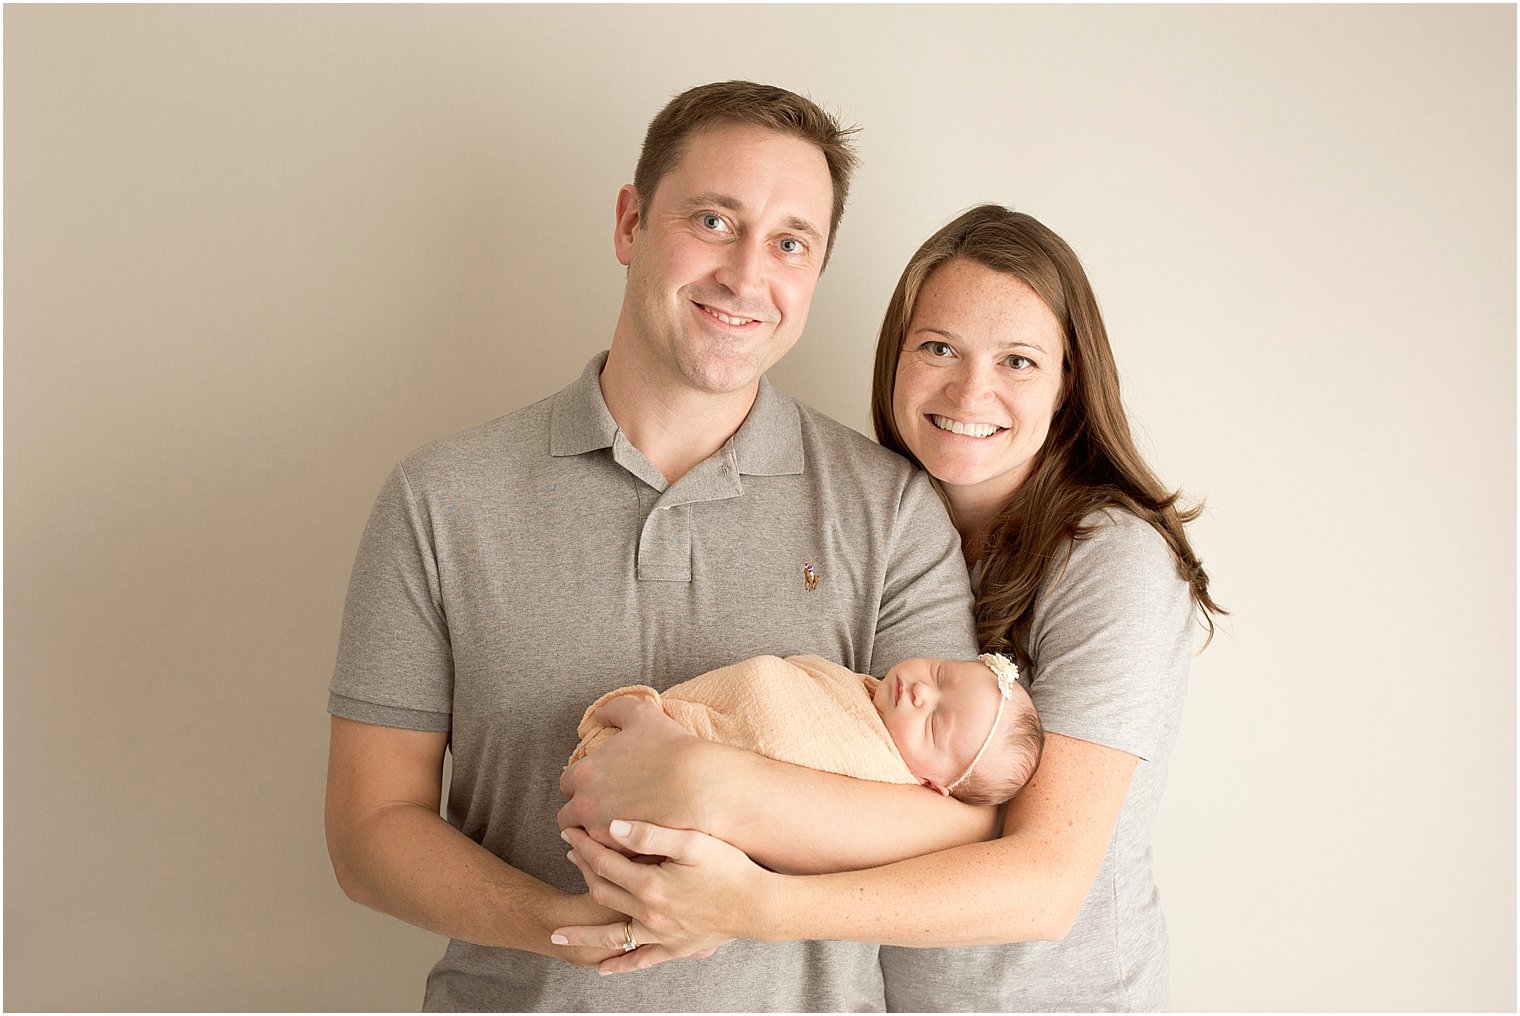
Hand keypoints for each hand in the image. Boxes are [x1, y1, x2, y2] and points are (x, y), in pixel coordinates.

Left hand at [552, 820, 776, 974]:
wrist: (760, 906)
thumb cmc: (731, 868)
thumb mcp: (693, 841)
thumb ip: (651, 833)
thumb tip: (612, 827)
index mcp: (650, 884)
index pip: (604, 862)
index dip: (584, 845)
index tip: (570, 831)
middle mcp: (649, 914)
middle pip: (603, 891)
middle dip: (582, 871)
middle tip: (570, 854)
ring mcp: (661, 934)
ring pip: (612, 934)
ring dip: (584, 934)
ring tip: (558, 936)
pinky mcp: (676, 948)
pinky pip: (642, 960)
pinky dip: (621, 965)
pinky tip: (604, 969)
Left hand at [558, 697, 715, 842]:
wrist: (699, 785)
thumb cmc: (672, 749)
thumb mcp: (642, 715)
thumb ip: (614, 708)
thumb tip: (598, 715)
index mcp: (586, 773)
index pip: (568, 782)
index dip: (582, 783)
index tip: (597, 785)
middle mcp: (585, 804)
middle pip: (568, 815)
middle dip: (581, 813)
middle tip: (601, 811)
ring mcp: (601, 831)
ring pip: (585, 839)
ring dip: (594, 834)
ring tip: (614, 831)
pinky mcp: (622, 850)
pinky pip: (609, 855)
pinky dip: (616, 849)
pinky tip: (631, 843)